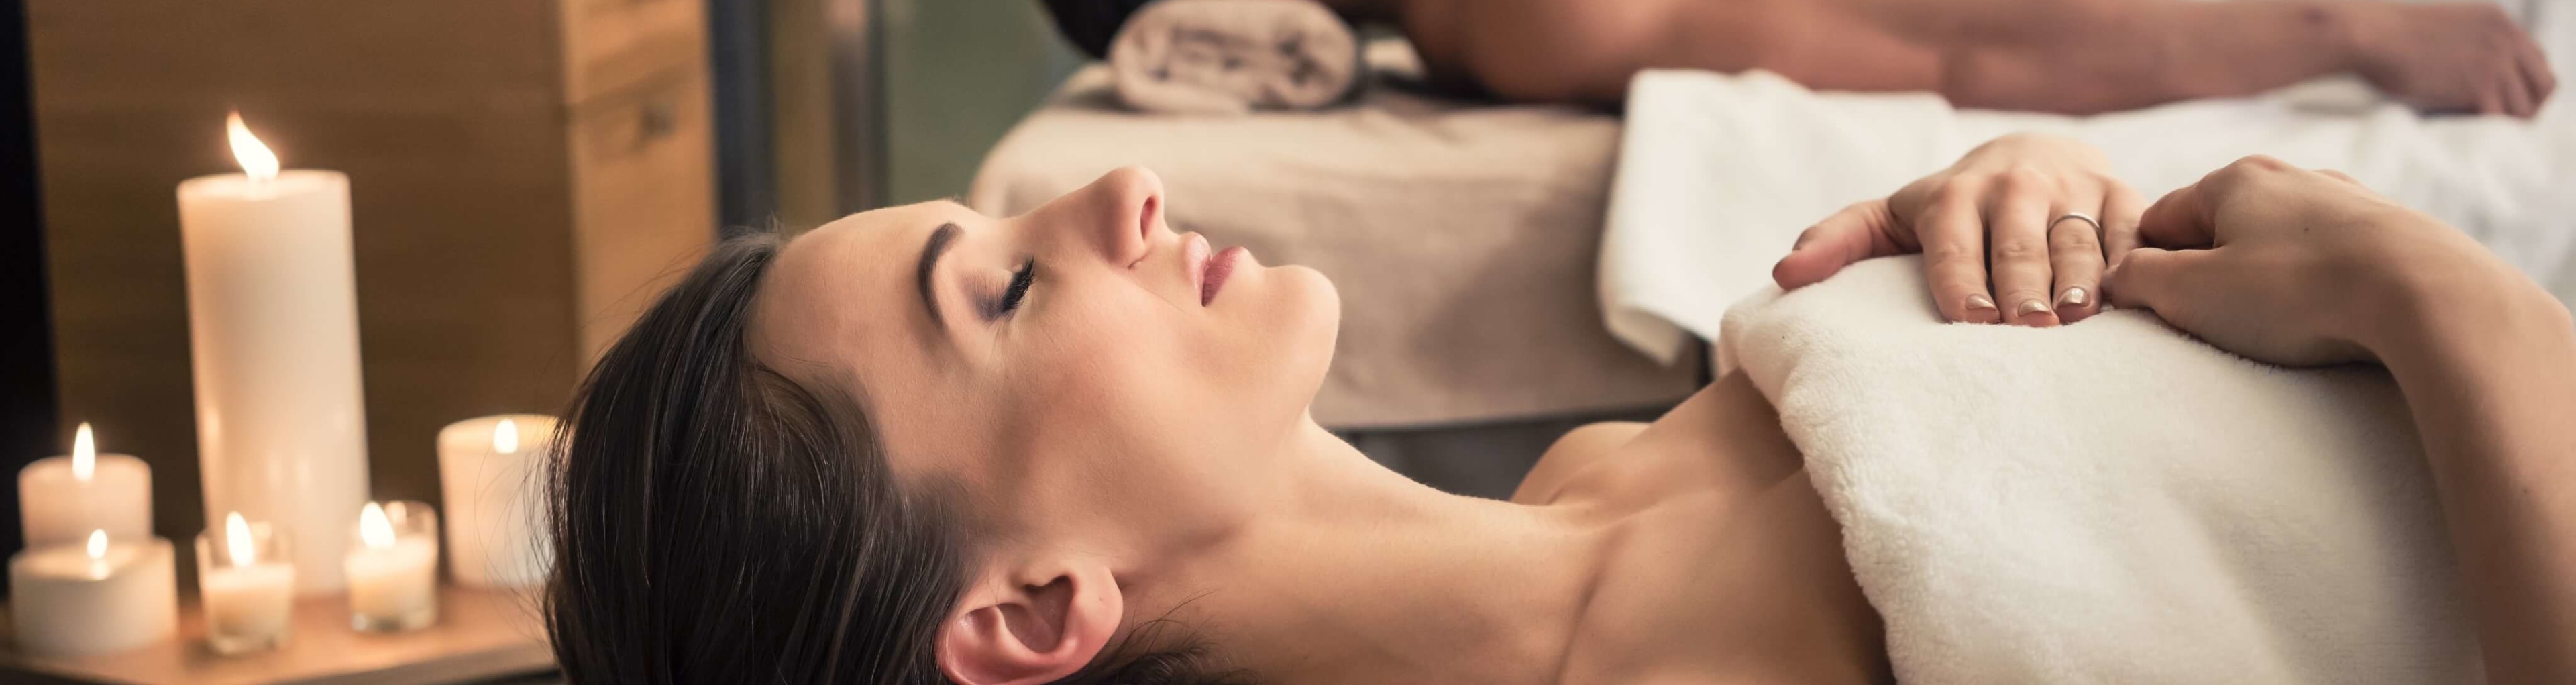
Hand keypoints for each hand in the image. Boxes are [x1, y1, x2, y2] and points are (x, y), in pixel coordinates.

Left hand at [1772, 132, 2143, 325]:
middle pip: (2018, 242)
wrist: (2032, 157)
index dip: (1961, 279)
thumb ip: (1836, 242)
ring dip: (2078, 279)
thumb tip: (1784, 276)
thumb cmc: (1949, 212)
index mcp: (1953, 197)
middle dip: (2022, 283)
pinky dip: (2132, 262)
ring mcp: (2074, 189)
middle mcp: (2015, 187)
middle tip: (2026, 327)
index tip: (1970, 319)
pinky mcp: (2123, 197)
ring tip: (2076, 319)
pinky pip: (2132, 232)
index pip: (1954, 241)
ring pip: (2077, 239)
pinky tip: (2129, 298)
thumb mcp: (1889, 219)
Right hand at [2102, 155, 2525, 365]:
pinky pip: (2331, 260)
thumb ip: (2139, 280)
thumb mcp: (2193, 293)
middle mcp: (2289, 177)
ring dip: (2266, 282)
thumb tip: (2118, 276)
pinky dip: (2319, 287)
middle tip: (2215, 326)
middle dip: (2209, 275)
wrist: (2427, 294)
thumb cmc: (2299, 292)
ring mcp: (2346, 201)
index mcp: (2232, 181)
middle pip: (2221, 230)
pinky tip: (2329, 318)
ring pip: (2279, 244)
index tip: (2153, 310)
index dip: (2146, 268)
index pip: (2160, 220)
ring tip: (2278, 329)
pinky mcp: (2391, 232)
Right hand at [2350, 2, 2555, 117]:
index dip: (2526, 86)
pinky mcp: (2479, 85)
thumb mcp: (2447, 30)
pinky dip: (2485, 132)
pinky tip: (2466, 133)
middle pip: (2543, 85)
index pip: (2537, 61)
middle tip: (2500, 125)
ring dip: (2503, 124)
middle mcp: (2507, 39)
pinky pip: (2499, 119)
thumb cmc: (2392, 38)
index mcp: (2500, 22)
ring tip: (2477, 131)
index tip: (2508, 103)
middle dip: (2527, 108)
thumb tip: (2478, 81)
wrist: (2371, 37)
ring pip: (2524, 108)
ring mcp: (2496, 62)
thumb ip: (2473, 46)